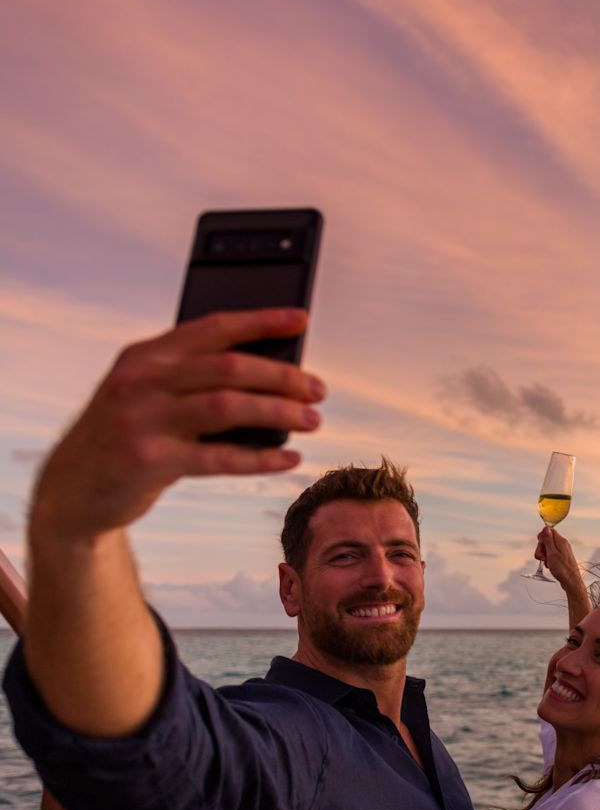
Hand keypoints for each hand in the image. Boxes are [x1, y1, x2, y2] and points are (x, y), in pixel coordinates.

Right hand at [31, 308, 324, 540]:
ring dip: (279, 413)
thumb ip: (195, 380)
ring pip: (228, 407)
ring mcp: (141, 420)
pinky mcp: (148, 461)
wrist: (71, 491)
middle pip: (229, 367)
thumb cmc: (127, 436)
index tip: (300, 319)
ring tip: (312, 421)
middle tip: (318, 390)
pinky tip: (289, 458)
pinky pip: (219, 458)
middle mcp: (141, 381)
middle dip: (282, 376)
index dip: (260, 321)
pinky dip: (261, 458)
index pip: (212, 327)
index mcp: (145, 355)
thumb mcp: (148, 395)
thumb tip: (272, 376)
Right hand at [534, 527, 581, 590]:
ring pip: (548, 549)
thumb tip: (545, 528)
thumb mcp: (552, 554)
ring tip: (547, 562)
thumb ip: (548, 540)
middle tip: (544, 557)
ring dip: (544, 555)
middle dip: (541, 548)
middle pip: (547, 540)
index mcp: (561, 541)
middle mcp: (562, 544)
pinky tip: (550, 566)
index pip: (549, 531)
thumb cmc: (563, 569)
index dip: (542, 537)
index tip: (540, 545)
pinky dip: (548, 560)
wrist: (571, 581)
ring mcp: (562, 551)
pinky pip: (551, 555)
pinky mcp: (561, 558)